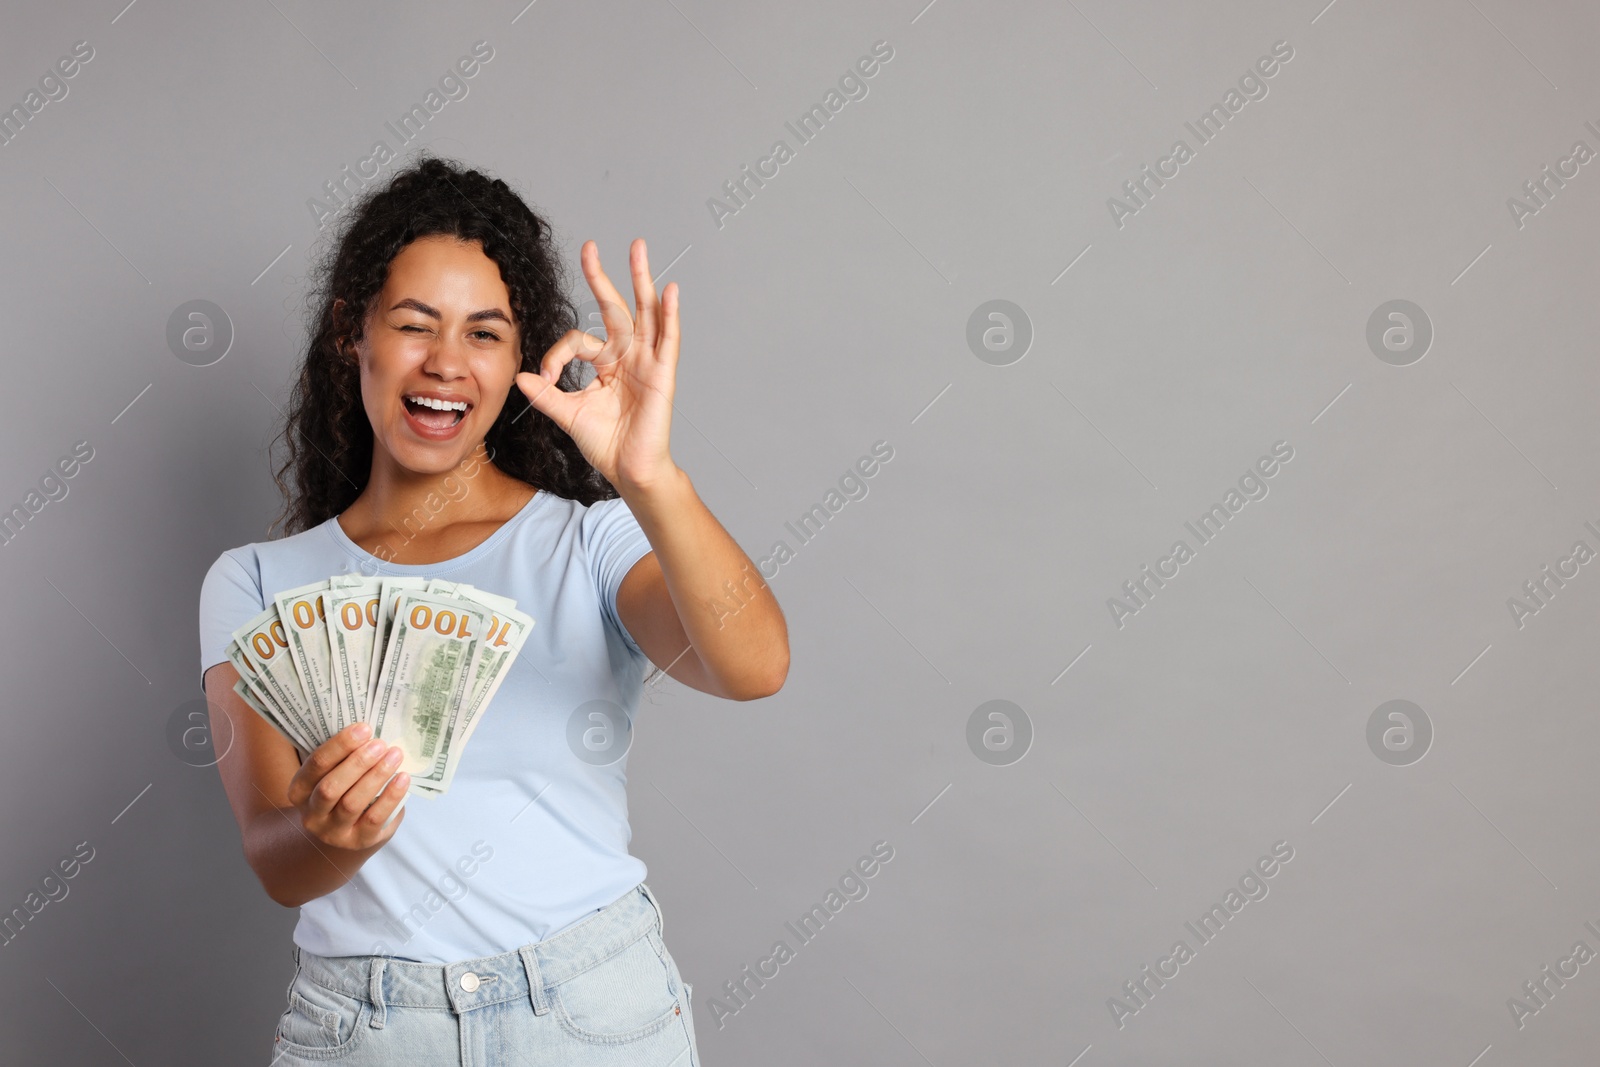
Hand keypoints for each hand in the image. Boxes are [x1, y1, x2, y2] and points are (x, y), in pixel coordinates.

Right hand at [287, 723, 408, 850]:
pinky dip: (390, 796)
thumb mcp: (335, 775)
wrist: (349, 834)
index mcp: (299, 791)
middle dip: (358, 763)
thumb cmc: (345, 792)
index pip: (315, 765)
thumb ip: (344, 757)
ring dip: (376, 776)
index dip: (340, 746)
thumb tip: (371, 730)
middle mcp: (312, 814)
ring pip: (352, 803)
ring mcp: (334, 832)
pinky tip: (403, 778)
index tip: (364, 728)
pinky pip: (374, 818)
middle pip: (331, 787)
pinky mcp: (359, 841)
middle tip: (380, 743)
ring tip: (395, 755)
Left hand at [515, 238, 680, 492]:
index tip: (543, 377)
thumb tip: (520, 376)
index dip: (556, 354)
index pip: (578, 340)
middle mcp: (627, 357)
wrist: (629, 471)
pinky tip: (669, 291)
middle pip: (615, 308)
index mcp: (605, 364)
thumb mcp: (568, 414)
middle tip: (590, 247)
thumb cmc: (605, 444)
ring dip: (641, 279)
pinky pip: (667, 339)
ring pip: (644, 313)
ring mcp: (646, 362)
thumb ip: (546, 394)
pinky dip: (670, 314)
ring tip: (638, 248)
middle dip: (602, 277)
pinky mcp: (662, 374)